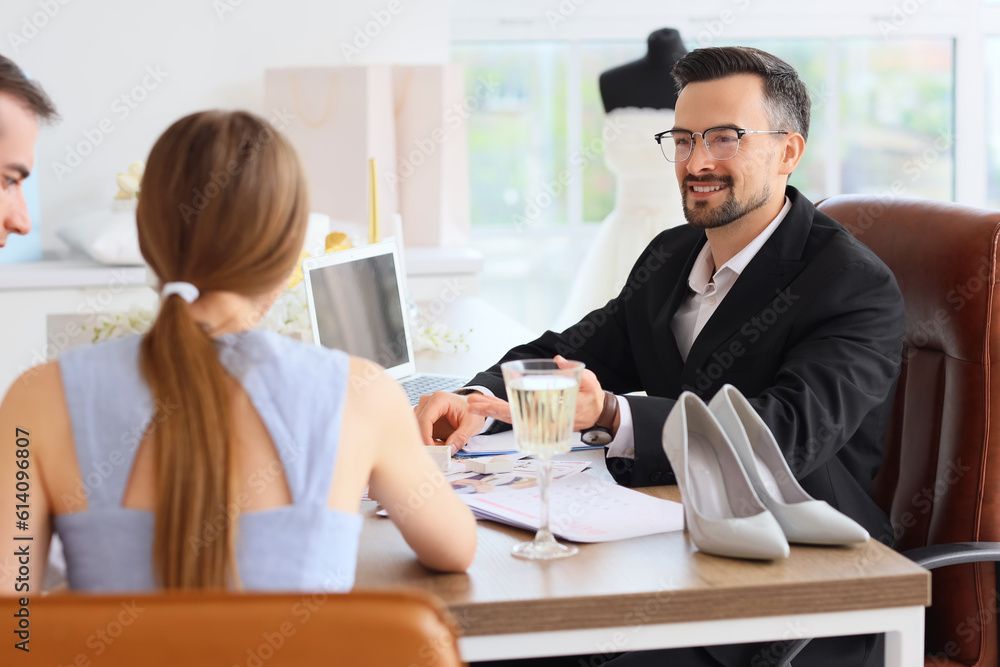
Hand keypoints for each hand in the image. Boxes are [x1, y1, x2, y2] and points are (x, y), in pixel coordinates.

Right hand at [414, 391, 486, 455]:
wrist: (472, 408)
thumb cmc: (471, 413)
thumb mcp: (472, 425)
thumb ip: (460, 438)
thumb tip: (448, 450)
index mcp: (440, 399)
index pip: (425, 419)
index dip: (426, 436)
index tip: (433, 450)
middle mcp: (427, 401)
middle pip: (418, 424)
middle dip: (427, 440)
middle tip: (441, 451)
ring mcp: (423, 408)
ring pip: (416, 428)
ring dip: (427, 440)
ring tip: (443, 445)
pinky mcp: (422, 415)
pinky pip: (419, 430)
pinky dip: (427, 439)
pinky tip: (439, 442)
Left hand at [466, 356, 605, 431]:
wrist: (598, 411)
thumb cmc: (592, 398)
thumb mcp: (589, 382)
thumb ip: (573, 371)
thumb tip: (558, 360)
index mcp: (553, 416)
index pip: (524, 414)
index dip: (506, 410)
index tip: (490, 404)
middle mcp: (542, 421)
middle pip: (512, 416)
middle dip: (491, 410)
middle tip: (472, 403)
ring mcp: (538, 420)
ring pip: (511, 416)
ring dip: (492, 410)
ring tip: (475, 404)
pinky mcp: (537, 415)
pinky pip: (516, 414)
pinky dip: (501, 409)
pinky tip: (489, 404)